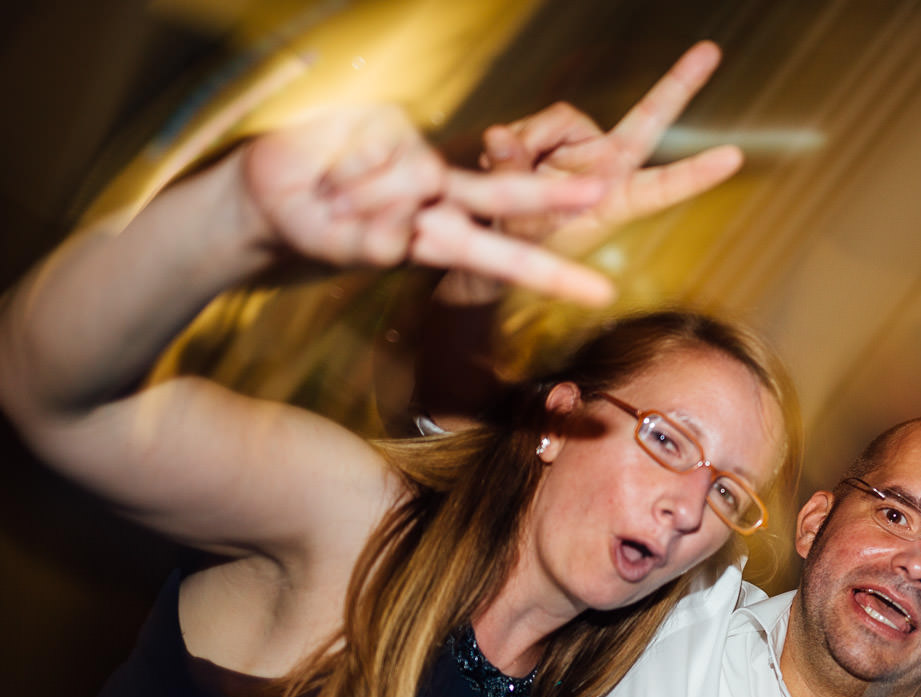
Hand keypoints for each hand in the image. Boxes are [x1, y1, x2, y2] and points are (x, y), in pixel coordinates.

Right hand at [238, 103, 616, 304]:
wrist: (267, 193)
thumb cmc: (314, 230)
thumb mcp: (344, 250)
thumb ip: (371, 244)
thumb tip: (399, 232)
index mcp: (443, 238)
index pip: (509, 257)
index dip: (553, 274)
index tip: (600, 294)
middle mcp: (441, 198)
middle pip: (503, 197)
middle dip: (548, 198)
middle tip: (598, 194)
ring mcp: (418, 161)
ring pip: (419, 175)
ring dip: (369, 197)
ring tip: (332, 202)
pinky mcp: (391, 126)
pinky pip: (383, 154)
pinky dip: (353, 174)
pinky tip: (331, 178)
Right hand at [435, 40, 740, 305]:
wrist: (503, 242)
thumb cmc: (527, 246)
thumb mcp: (521, 227)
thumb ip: (515, 184)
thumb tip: (501, 136)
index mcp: (616, 202)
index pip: (663, 187)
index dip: (696, 173)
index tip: (732, 158)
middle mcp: (608, 168)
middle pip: (648, 120)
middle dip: (678, 85)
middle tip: (710, 52)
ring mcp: (584, 149)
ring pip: (559, 118)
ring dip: (528, 145)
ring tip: (510, 178)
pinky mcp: (556, 136)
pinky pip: (530, 122)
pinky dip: (514, 142)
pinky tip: (505, 164)